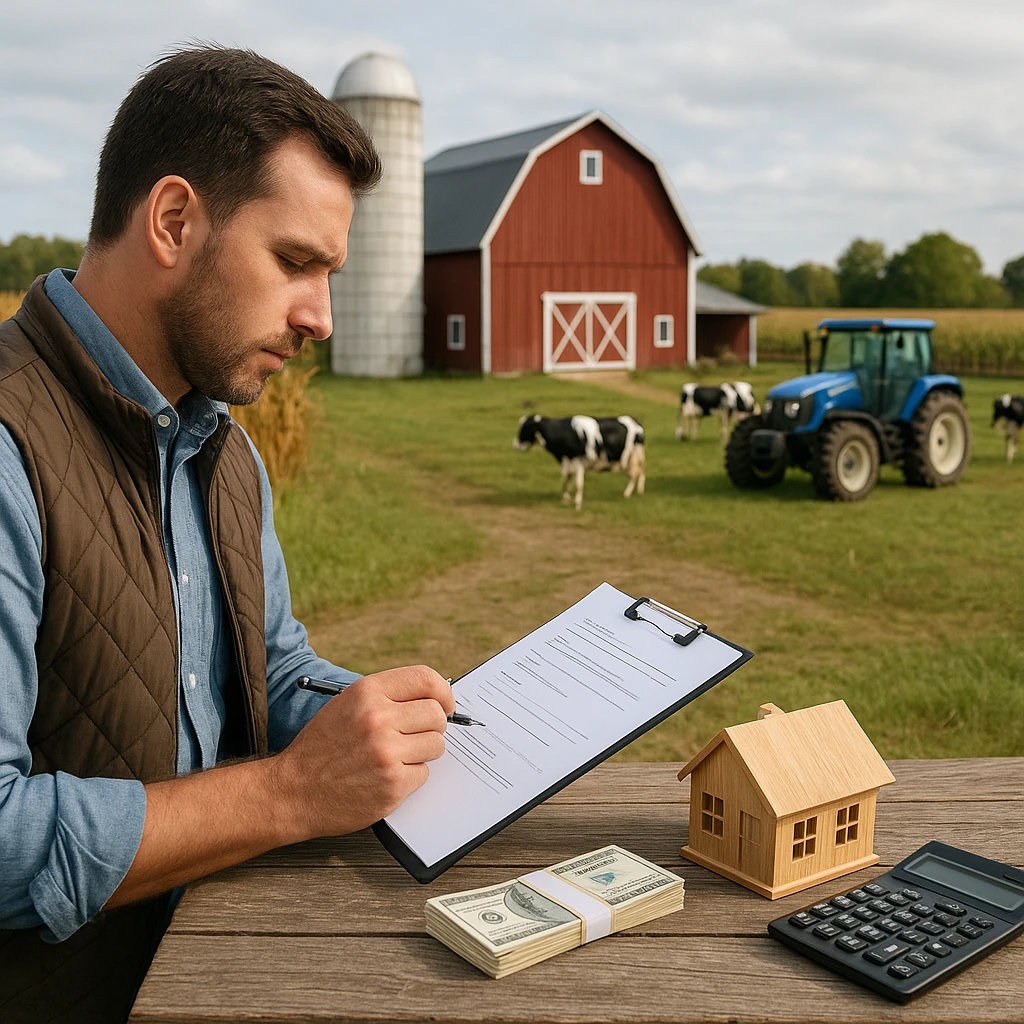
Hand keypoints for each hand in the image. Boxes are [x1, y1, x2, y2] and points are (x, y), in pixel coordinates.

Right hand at [273, 665, 454, 839]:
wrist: (292, 791)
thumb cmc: (322, 747)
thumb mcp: (347, 705)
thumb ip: (386, 697)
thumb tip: (432, 697)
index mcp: (367, 692)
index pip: (425, 678)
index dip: (442, 692)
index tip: (445, 704)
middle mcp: (378, 718)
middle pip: (436, 714)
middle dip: (433, 726)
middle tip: (416, 736)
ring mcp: (386, 752)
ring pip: (435, 745)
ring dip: (422, 753)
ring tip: (396, 757)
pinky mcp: (392, 784)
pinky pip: (423, 774)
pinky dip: (409, 777)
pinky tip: (385, 777)